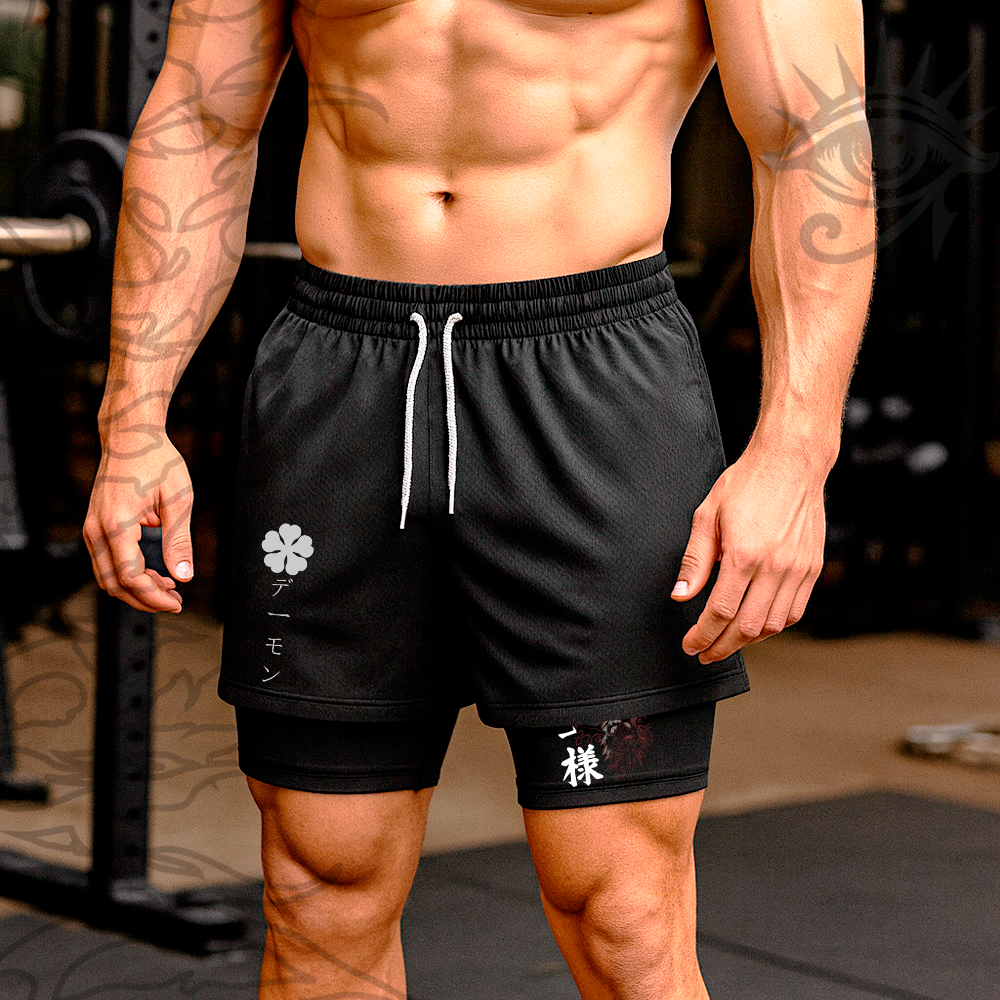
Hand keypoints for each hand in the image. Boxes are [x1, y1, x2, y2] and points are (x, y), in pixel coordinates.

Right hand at [82, 428, 194, 613]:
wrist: (130, 435)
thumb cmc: (156, 460)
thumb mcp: (178, 500)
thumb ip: (179, 541)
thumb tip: (184, 577)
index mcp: (117, 524)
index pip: (130, 577)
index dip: (154, 597)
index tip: (177, 603)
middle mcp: (96, 529)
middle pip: (113, 584)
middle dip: (145, 600)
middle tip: (176, 602)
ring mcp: (91, 528)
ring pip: (106, 577)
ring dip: (136, 589)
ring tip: (169, 588)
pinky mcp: (95, 526)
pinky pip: (106, 562)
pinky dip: (128, 574)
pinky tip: (155, 573)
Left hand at [670, 442, 827, 662]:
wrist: (791, 462)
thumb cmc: (747, 483)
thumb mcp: (707, 515)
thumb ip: (694, 561)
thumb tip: (681, 596)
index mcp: (744, 554)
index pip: (720, 612)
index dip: (702, 635)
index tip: (690, 645)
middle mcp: (775, 566)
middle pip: (747, 627)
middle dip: (721, 647)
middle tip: (704, 653)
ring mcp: (798, 569)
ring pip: (774, 625)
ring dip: (748, 641)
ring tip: (727, 642)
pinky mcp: (813, 567)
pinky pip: (795, 611)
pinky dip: (774, 626)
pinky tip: (757, 627)